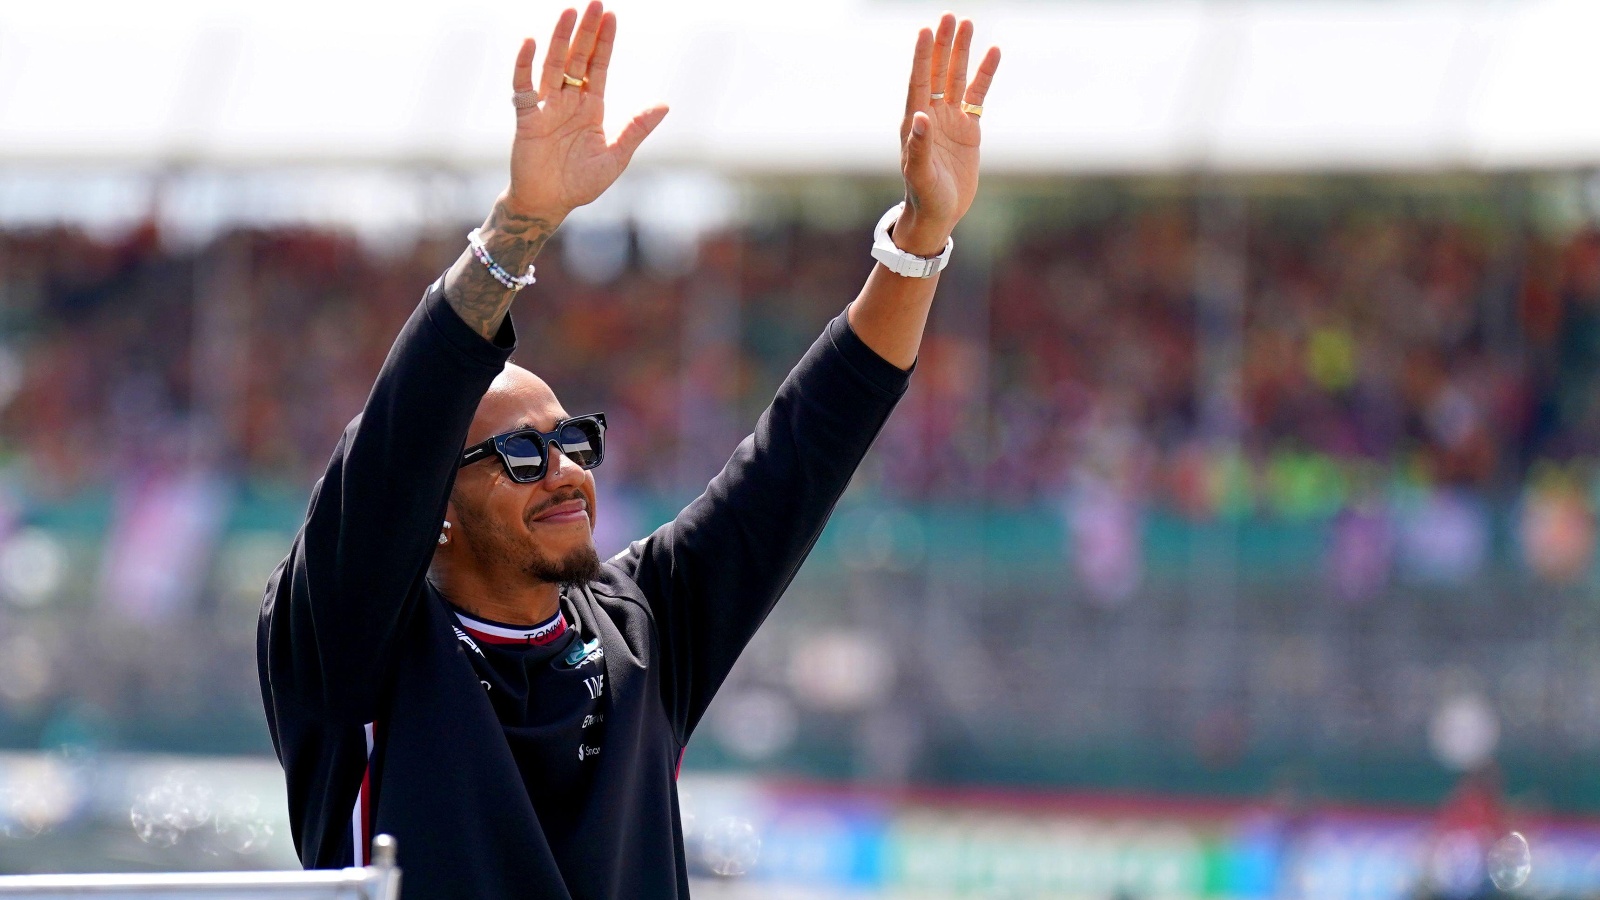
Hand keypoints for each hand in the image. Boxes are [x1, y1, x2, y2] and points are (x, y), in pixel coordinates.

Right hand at [504, 2, 669, 220]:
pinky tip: (529, 43)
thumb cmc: (581, 183)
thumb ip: (636, 129)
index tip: (610, 16)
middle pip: (577, 59)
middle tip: (593, 3)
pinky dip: (524, 65)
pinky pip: (524, 88)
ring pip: (553, 65)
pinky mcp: (528, 119)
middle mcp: (568, 101)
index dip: (604, 42)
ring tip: (569, 12)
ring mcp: (547, 107)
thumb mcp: (616, 156)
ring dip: (560, 39)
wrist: (550, 204)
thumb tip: (664, 105)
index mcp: (591, 108)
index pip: (598, 66)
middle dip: (586, 32)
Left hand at [895, 14, 1000, 255]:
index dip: (923, 56)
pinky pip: (978, 96)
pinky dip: (985, 76)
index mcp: (915, 122)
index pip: (919, 81)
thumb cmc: (924, 196)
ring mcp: (951, 120)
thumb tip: (920, 117)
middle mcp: (932, 115)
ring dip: (962, 53)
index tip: (927, 29)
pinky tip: (992, 54)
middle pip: (938, 72)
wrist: (939, 214)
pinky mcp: (968, 129)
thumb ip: (919, 146)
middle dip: (944, 45)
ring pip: (957, 79)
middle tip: (950, 16)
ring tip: (968, 24)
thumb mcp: (920, 173)